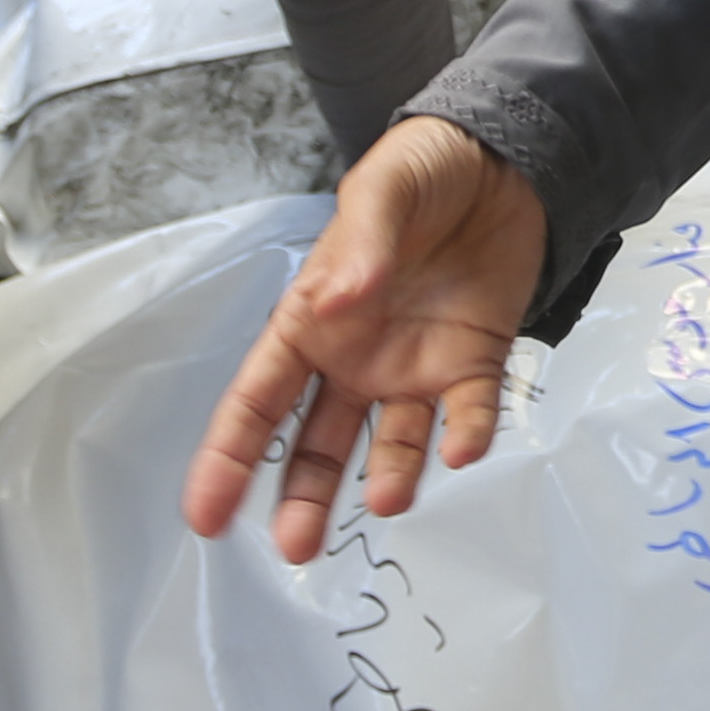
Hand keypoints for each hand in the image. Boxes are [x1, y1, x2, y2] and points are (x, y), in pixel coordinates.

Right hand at [186, 115, 555, 561]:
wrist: (504, 161)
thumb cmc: (422, 173)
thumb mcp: (382, 190)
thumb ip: (361, 245)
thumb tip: (334, 300)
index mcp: (311, 322)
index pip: (259, 400)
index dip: (228, 458)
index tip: (205, 516)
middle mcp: (356, 359)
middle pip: (318, 445)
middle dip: (304, 498)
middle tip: (296, 550)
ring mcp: (416, 367)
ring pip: (391, 446)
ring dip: (388, 479)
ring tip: (389, 503)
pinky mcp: (476, 362)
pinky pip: (469, 412)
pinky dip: (466, 435)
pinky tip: (462, 452)